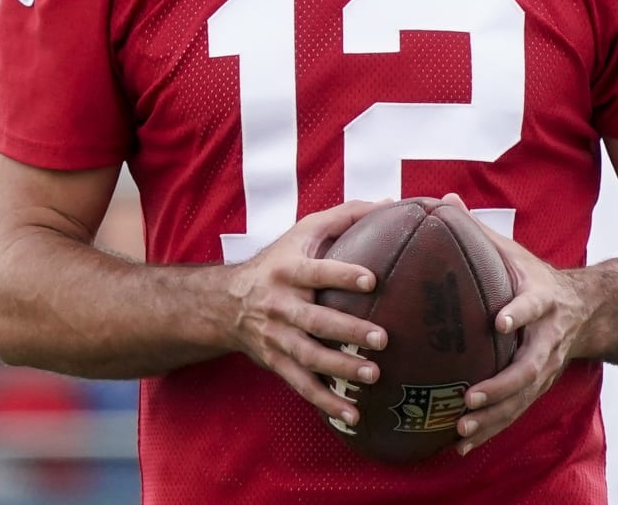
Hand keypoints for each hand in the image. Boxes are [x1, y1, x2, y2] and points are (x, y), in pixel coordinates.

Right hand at [225, 199, 391, 426]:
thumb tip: (391, 202)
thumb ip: (346, 216)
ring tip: (373, 375)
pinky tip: (353, 415)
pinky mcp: (276, 362)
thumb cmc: (280, 260)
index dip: (343, 274)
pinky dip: (326, 402)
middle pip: (314, 319)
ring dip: (340, 368)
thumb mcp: (304, 231)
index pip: (317, 271)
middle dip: (348, 330)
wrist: (226, 302)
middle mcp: (280, 304)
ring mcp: (276, 337)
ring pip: (308, 356)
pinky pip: (302, 386)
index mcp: (288, 270)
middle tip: (383, 338)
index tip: (373, 279)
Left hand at [445, 194, 592, 455]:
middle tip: (470, 395)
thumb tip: (441, 199)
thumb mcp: (515, 251)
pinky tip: (458, 445)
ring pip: (522, 397)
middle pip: (530, 366)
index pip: (533, 304)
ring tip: (461, 427)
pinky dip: (490, 430)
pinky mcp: (539, 386)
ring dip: (493, 416)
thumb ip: (479, 231)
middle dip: (502, 384)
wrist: (588, 310)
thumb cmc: (535, 277)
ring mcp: (546, 367)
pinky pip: (515, 413)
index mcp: (542, 299)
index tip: (500, 322)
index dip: (520, 312)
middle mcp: (548, 337)